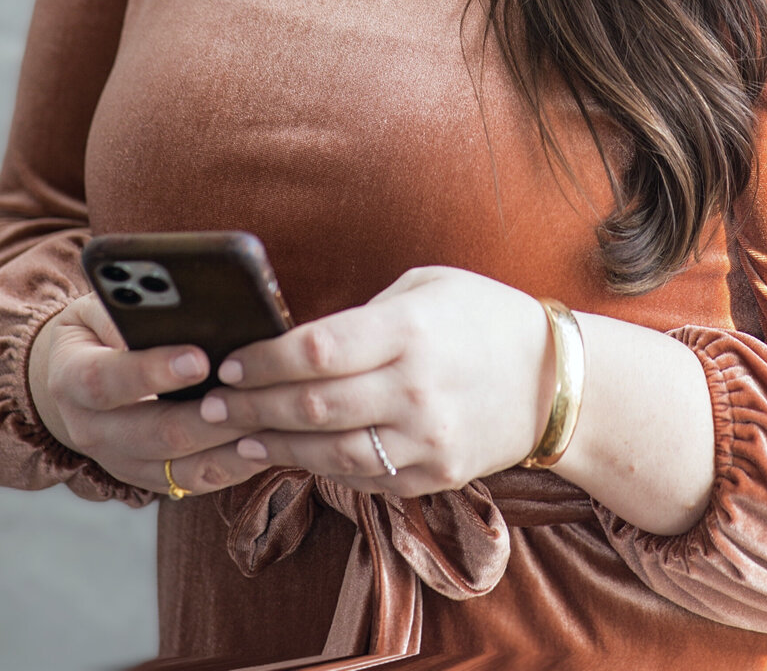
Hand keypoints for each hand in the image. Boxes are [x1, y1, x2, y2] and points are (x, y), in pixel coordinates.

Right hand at [26, 293, 268, 494]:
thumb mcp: (99, 305)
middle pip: (154, 433)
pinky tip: (267, 442)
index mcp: (71, 379)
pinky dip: (235, 465)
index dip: (153, 371)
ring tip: (271, 420)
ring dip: (230, 446)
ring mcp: (120, 462)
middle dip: (209, 417)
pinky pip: (195, 482)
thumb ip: (129, 305)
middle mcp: (90, 430)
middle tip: (255, 395)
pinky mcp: (149, 479)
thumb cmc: (99, 327)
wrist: (76, 377)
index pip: (107, 381)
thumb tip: (181, 304)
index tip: (200, 358)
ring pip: (181, 467)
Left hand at [191, 266, 553, 497]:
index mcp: (411, 331)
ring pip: (330, 452)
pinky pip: (363, 478)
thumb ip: (366, 315)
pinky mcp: (434, 475)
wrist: (555, 380)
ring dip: (275, 445)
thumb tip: (299, 341)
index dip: (266, 360)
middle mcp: (416, 389)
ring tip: (239, 434)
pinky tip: (291, 455)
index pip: (318, 349)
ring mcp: (427, 440)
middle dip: (252, 405)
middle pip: (313, 406)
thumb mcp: (427, 287)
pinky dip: (320, 468)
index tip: (231, 361)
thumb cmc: (483, 317)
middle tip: (212, 402)